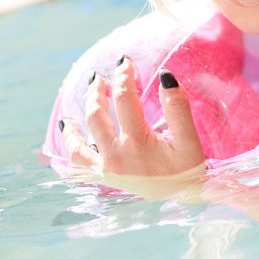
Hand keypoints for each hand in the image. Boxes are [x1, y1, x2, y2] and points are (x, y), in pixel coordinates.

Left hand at [62, 57, 205, 184]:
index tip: (125, 62)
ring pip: (79, 139)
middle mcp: (116, 155)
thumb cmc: (188, 167)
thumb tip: (165, 76)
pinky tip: (69, 130)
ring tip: (86, 97)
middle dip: (97, 91)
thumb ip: (178, 107)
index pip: (124, 99)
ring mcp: (106, 168)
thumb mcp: (189, 138)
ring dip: (80, 114)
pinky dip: (71, 144)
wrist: (183, 196)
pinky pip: (77, 161)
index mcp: (137, 142)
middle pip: (96, 115)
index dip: (123, 76)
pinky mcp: (104, 177)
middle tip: (101, 77)